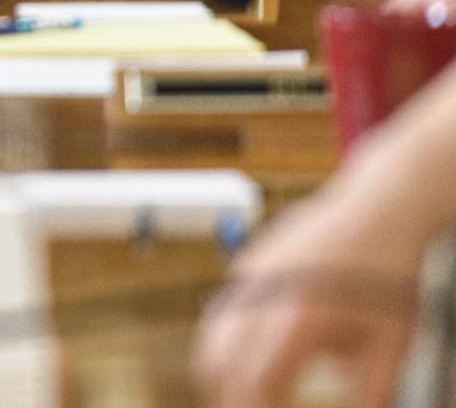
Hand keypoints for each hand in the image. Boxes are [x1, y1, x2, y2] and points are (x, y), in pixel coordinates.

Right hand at [192, 180, 424, 406]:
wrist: (379, 212)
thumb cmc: (387, 276)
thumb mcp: (390, 348)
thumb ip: (368, 394)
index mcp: (294, 321)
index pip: (252, 383)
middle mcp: (261, 297)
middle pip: (217, 364)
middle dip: (227, 397)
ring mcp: (248, 277)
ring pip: (210, 338)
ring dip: (219, 372)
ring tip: (243, 395)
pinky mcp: (248, 266)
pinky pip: (219, 313)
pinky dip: (223, 343)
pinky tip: (245, 358)